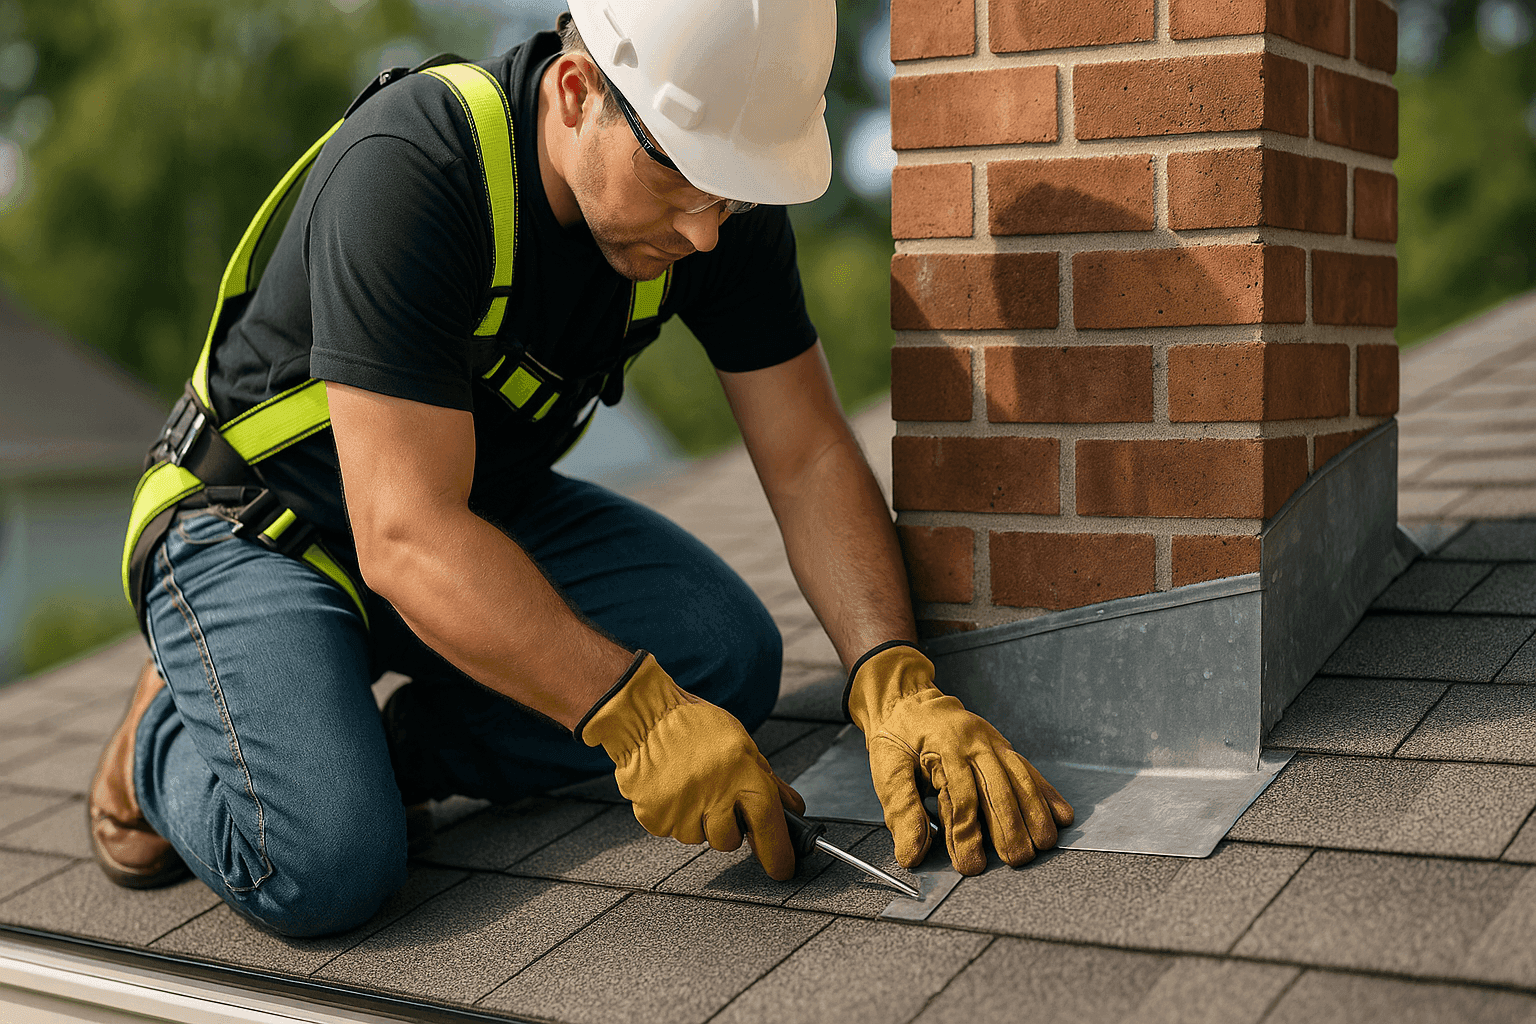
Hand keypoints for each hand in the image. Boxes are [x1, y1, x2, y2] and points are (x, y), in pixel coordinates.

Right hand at [580, 652, 805, 879]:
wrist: (644, 716)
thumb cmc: (696, 726)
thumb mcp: (742, 744)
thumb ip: (768, 780)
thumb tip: (792, 809)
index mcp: (742, 772)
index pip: (768, 823)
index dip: (778, 852)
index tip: (783, 869)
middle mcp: (714, 793)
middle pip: (729, 842)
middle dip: (728, 829)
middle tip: (717, 800)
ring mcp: (682, 808)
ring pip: (699, 838)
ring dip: (699, 821)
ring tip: (690, 787)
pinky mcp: (655, 817)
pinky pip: (671, 831)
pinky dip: (674, 816)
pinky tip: (671, 789)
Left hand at [845, 643, 1073, 874]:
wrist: (906, 697)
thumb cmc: (896, 736)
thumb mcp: (887, 770)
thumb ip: (902, 812)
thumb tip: (912, 854)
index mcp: (943, 748)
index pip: (960, 797)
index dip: (968, 834)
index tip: (972, 865)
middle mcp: (973, 743)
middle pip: (997, 788)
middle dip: (1011, 827)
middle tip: (1018, 859)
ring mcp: (991, 742)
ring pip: (1019, 778)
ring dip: (1035, 813)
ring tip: (1044, 843)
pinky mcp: (1001, 746)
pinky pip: (1027, 770)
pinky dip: (1046, 793)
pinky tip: (1061, 814)